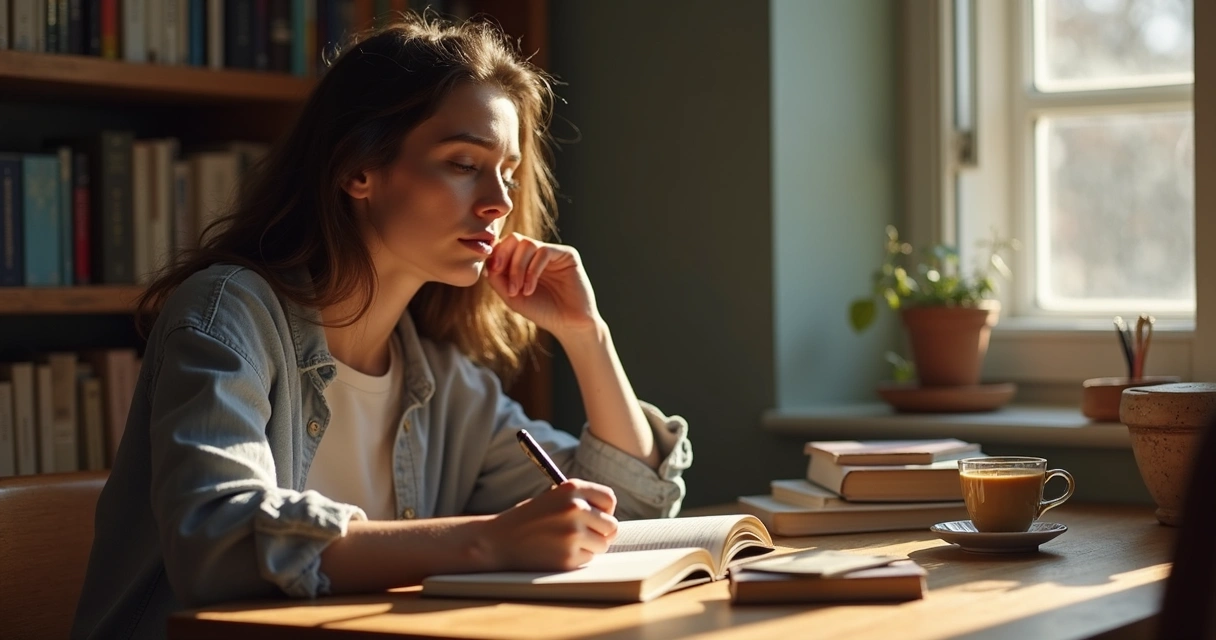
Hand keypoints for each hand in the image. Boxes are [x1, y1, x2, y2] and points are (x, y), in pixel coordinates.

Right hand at [479, 479, 618, 570]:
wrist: (497, 541)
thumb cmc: (527, 519)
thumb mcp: (552, 498)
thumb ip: (580, 501)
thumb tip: (609, 516)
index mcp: (571, 488)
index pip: (609, 499)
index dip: (604, 510)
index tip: (596, 516)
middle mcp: (575, 508)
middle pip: (611, 525)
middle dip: (601, 532)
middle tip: (585, 535)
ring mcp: (573, 534)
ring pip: (603, 544)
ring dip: (590, 547)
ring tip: (566, 543)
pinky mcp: (569, 557)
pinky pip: (588, 559)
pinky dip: (577, 559)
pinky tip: (557, 552)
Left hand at [484, 234, 601, 338]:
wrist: (568, 324)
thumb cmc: (541, 311)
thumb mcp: (511, 296)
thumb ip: (497, 278)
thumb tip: (488, 260)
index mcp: (524, 260)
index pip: (505, 245)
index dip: (496, 254)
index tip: (492, 272)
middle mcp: (538, 254)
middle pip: (515, 238)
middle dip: (504, 255)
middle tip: (499, 273)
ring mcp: (552, 252)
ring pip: (527, 244)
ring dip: (517, 267)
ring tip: (518, 290)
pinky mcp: (567, 254)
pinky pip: (543, 251)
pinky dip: (532, 270)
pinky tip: (530, 289)